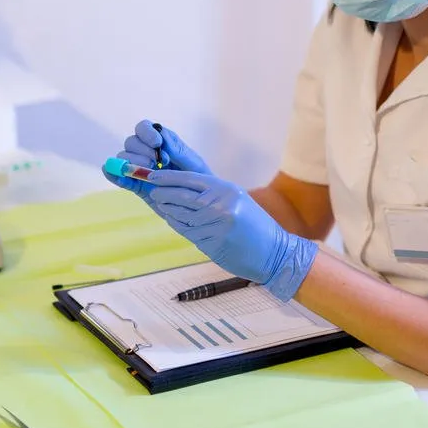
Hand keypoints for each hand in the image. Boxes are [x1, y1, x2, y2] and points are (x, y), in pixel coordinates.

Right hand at [103, 120, 211, 198]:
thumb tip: (161, 135)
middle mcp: (147, 152)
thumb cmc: (199, 179)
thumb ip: (177, 150)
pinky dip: (113, 174)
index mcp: (161, 142)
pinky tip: (110, 172)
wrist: (200, 203)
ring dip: (131, 163)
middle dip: (141, 151)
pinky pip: (120, 177)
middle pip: (131, 142)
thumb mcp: (193, 163)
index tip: (157, 144)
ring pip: (123, 158)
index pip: (143, 128)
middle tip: (157, 163)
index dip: (146, 133)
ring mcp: (139, 169)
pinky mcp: (136, 186)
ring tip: (148, 174)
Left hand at [142, 169, 317, 301]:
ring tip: (161, 203)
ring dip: (168, 209)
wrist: (274, 252)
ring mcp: (215, 225)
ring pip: (181, 214)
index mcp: (226, 190)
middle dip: (164, 192)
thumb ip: (212, 193)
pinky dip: (176, 223)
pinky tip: (172, 219)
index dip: (169, 177)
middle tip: (153, 190)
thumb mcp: (237, 200)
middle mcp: (220, 205)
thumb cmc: (255, 225)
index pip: (191, 179)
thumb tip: (182, 188)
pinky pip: (187, 231)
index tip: (154, 176)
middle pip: (182, 196)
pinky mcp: (211, 243)